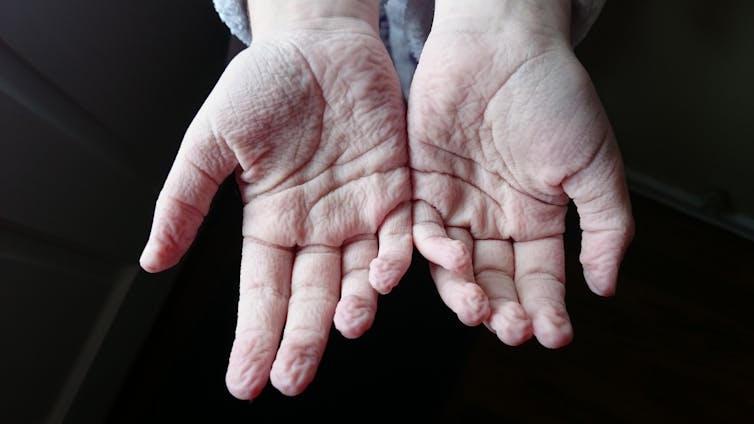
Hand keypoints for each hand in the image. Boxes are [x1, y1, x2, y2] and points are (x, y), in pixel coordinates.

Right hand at [139, 2, 410, 398]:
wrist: (318, 41)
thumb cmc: (263, 83)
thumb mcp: (211, 141)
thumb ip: (184, 201)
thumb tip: (152, 262)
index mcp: (270, 223)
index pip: (260, 293)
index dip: (253, 336)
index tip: (244, 380)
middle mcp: (315, 228)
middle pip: (309, 296)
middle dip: (302, 340)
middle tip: (293, 379)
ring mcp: (357, 212)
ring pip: (359, 275)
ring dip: (355, 304)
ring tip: (345, 326)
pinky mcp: (396, 189)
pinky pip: (402, 234)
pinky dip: (398, 257)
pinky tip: (387, 276)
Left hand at [408, 0, 633, 347]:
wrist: (501, 41)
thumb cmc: (552, 92)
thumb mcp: (594, 163)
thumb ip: (605, 225)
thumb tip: (606, 285)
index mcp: (536, 215)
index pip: (539, 276)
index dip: (547, 308)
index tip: (554, 334)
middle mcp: (494, 215)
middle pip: (494, 279)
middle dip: (502, 309)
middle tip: (510, 328)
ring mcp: (455, 201)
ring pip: (453, 265)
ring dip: (463, 292)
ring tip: (477, 308)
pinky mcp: (420, 183)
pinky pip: (417, 229)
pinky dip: (428, 252)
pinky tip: (448, 262)